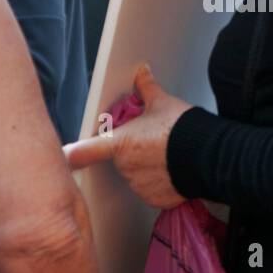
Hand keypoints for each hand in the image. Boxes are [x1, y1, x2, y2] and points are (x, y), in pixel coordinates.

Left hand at [64, 63, 191, 208]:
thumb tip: (141, 72)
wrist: (209, 155)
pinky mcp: (155, 199)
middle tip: (152, 143)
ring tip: (166, 157)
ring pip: (136, 177)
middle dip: (131, 153)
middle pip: (120, 160)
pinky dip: (159, 184)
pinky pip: (151, 191)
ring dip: (145, 169)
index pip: (82, 152)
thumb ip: (146, 88)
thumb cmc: (184, 129)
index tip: (62, 156)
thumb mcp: (162, 103)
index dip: (70, 154)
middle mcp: (125, 168)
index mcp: (119, 143)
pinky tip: (172, 172)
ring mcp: (140, 186)